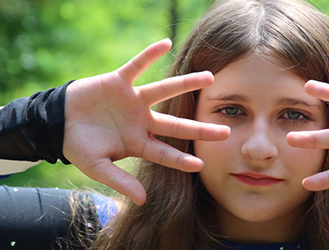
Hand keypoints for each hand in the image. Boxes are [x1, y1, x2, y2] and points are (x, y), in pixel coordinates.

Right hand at [63, 39, 229, 205]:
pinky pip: (136, 65)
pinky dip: (148, 55)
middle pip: (176, 125)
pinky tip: (166, 44)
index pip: (165, 154)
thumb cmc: (78, 146)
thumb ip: (119, 181)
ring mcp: (133, 101)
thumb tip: (143, 201)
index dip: (180, 160)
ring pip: (165, 91)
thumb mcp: (97, 167)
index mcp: (138, 143)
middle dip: (200, 129)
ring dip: (186, 84)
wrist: (56, 122)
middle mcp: (142, 121)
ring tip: (210, 78)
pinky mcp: (119, 82)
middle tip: (226, 131)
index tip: (200, 165)